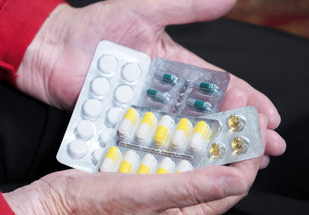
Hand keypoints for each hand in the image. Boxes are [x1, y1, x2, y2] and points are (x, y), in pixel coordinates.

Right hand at [3, 113, 267, 214]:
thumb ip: (188, 190)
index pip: (232, 184)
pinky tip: (187, 115)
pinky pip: (177, 151)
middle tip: (238, 104)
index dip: (246, 153)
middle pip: (219, 166)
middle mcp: (180, 201)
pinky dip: (185, 132)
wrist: (55, 204)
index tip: (253, 123)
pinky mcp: (149, 172)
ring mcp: (165, 185)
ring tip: (220, 104)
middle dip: (232, 134)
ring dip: (212, 129)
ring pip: (200, 155)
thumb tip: (234, 180)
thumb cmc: (91, 206)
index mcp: (186, 212)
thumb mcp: (141, 196)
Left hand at [17, 0, 284, 163]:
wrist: (54, 46)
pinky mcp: (126, 123)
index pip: (222, 86)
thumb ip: (189, 8)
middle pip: (210, 114)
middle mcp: (166, 91)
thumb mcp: (148, 11)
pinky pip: (154, 140)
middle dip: (240, 130)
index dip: (248, 100)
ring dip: (214, 147)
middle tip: (268, 149)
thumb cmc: (98, 25)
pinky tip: (195, 167)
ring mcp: (147, 110)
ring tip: (241, 162)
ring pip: (187, 131)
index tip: (271, 117)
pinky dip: (175, 153)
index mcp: (177, 66)